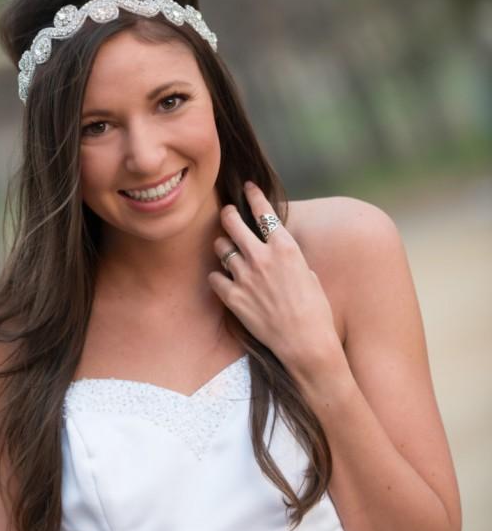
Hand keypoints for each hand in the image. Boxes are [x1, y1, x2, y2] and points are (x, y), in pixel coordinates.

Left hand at [207, 181, 343, 381]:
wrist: (305, 343)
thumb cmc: (316, 312)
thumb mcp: (310, 275)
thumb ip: (292, 260)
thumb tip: (282, 254)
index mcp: (286, 248)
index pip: (264, 212)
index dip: (253, 196)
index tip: (247, 187)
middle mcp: (262, 257)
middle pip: (233, 223)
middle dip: (227, 215)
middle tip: (226, 214)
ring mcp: (245, 276)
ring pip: (220, 248)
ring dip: (222, 246)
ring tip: (226, 250)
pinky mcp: (233, 297)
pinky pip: (215, 277)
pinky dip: (218, 277)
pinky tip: (223, 280)